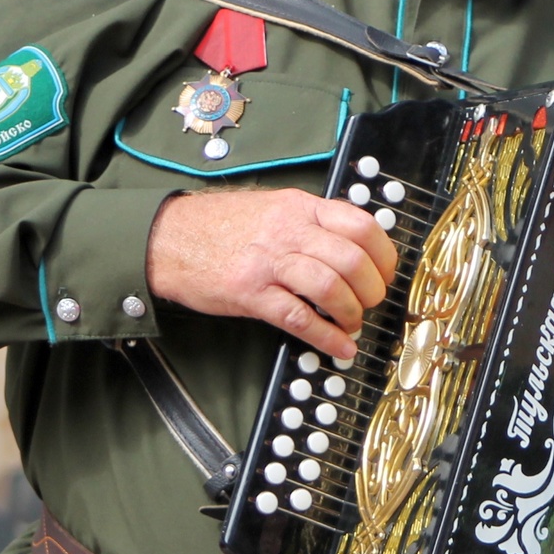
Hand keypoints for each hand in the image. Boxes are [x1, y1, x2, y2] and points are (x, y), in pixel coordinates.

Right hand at [146, 188, 396, 357]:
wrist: (167, 237)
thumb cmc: (222, 225)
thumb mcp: (274, 207)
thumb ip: (313, 221)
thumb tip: (356, 246)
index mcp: (300, 207)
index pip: (362, 225)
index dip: (384, 255)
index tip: (386, 273)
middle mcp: (289, 231)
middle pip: (352, 260)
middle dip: (372, 289)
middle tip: (370, 302)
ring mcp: (269, 262)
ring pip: (330, 288)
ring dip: (351, 313)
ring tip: (352, 323)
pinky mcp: (250, 293)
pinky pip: (298, 318)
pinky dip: (326, 337)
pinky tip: (340, 346)